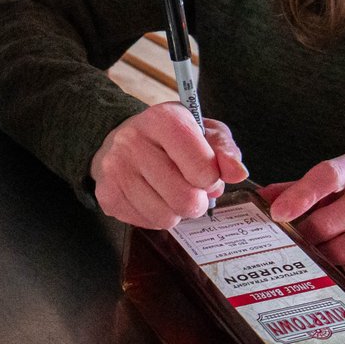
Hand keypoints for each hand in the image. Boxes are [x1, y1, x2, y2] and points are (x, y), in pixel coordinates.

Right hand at [90, 104, 248, 229]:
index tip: (204, 170)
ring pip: (167, 217)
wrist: (119, 140)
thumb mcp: (203, 132)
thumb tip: (237, 173)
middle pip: (186, 200)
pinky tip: (150, 195)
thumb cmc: (169, 138)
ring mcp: (116, 170)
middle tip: (189, 187)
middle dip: (196, 200)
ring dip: (175, 210)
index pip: (204, 170)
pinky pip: (147, 224)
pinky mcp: (107, 194)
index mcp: (164, 119)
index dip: (212, 178)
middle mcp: (134, 141)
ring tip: (168, 191)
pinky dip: (155, 216)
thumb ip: (225, 151)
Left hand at [261, 149, 344, 276]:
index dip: (300, 196)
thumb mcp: (335, 185)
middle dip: (307, 235)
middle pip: (329, 221)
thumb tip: (263, 198)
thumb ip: (299, 189)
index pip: (328, 176)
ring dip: (328, 254)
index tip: (277, 214)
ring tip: (328, 247)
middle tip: (301, 240)